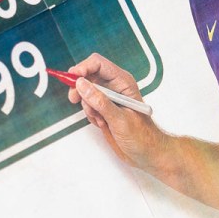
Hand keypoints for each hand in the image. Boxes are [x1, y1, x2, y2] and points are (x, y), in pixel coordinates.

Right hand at [66, 53, 164, 171]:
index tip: (72, 78)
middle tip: (75, 99)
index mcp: (123, 82)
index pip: (98, 64)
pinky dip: (90, 114)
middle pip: (89, 75)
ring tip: (100, 118)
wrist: (146, 153)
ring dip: (87, 105)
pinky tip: (101, 123)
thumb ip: (100, 101)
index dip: (83, 68)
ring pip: (86, 91)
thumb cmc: (142, 136)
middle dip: (80, 88)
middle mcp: (115, 87)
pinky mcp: (104, 109)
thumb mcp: (119, 119)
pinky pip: (88, 105)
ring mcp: (109, 98)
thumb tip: (83, 85)